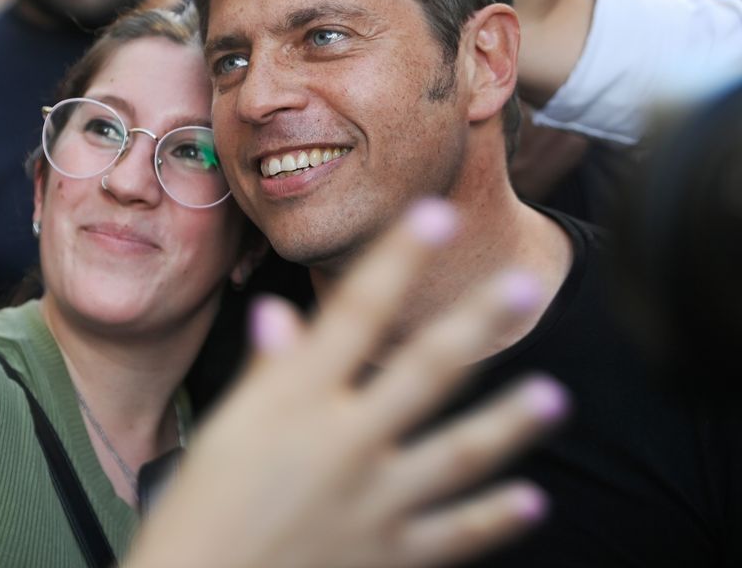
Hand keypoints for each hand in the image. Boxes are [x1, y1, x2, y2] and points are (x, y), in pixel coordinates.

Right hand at [127, 199, 567, 567]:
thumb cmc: (196, 514)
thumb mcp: (222, 432)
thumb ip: (264, 375)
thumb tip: (277, 312)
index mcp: (293, 403)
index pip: (354, 314)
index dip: (398, 260)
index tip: (436, 214)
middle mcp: (342, 443)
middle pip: (424, 371)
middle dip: (476, 323)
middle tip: (524, 284)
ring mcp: (372, 503)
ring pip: (458, 453)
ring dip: (509, 424)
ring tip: (551, 397)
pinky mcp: (387, 558)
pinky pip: (453, 535)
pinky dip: (492, 519)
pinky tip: (530, 500)